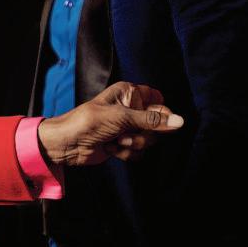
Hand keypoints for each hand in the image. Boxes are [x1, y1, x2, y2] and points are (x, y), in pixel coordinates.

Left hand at [37, 81, 182, 168]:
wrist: (67, 144)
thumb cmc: (88, 122)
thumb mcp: (122, 118)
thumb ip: (152, 120)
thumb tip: (180, 122)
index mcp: (129, 93)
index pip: (159, 101)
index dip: (160, 113)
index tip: (154, 122)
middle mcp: (130, 109)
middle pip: (157, 124)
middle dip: (143, 133)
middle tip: (126, 134)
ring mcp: (127, 127)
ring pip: (148, 139)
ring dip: (133, 144)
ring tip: (115, 141)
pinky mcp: (122, 143)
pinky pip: (138, 151)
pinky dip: (126, 153)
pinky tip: (111, 148)